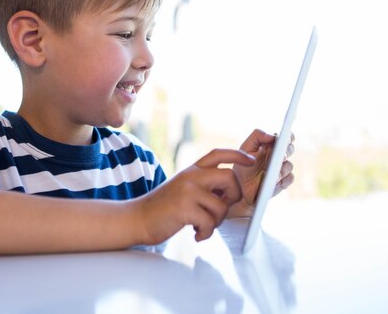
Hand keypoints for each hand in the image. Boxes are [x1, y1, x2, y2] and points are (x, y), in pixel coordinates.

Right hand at [134, 148, 255, 243]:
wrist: (137, 218)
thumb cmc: (161, 207)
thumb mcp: (182, 187)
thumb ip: (203, 184)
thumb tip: (227, 191)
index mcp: (191, 170)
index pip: (218, 154)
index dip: (238, 155)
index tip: (250, 160)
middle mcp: (190, 176)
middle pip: (229, 177)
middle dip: (234, 195)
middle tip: (223, 206)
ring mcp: (187, 191)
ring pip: (221, 207)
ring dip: (216, 222)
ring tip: (203, 226)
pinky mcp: (184, 208)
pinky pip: (209, 223)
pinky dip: (206, 233)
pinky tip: (196, 234)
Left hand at [229, 129, 295, 216]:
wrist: (240, 190)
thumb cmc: (242, 167)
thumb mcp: (245, 149)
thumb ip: (257, 136)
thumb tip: (272, 136)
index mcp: (271, 146)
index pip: (285, 138)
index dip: (288, 137)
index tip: (286, 138)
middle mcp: (278, 157)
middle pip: (289, 150)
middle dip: (286, 151)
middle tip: (280, 155)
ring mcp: (281, 170)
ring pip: (289, 165)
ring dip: (282, 168)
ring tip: (274, 172)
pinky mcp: (283, 182)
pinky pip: (290, 178)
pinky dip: (284, 179)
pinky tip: (275, 181)